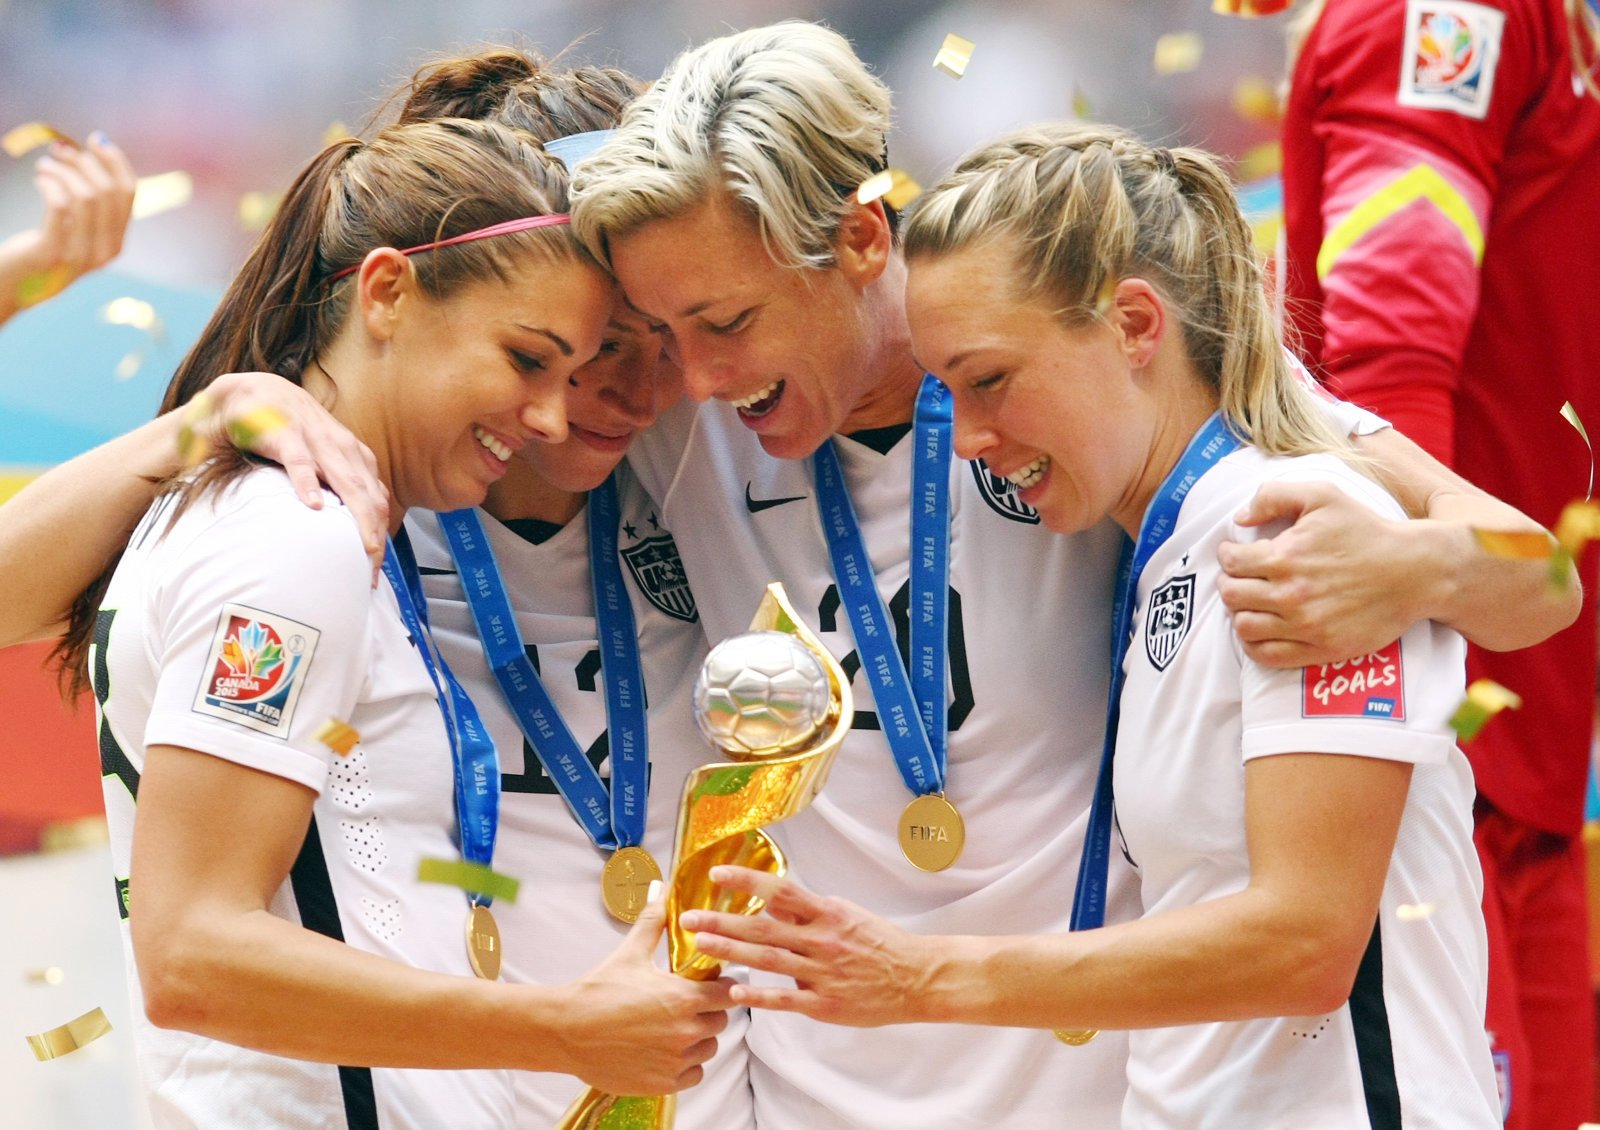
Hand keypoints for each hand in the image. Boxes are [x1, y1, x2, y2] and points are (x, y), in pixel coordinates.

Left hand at [0, 133, 135, 321]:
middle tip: (60, 150)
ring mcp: (81, 254)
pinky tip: (40, 178)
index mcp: (117, 243)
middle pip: (107, 191)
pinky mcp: (54, 252)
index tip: (97, 140)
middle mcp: (105, 251)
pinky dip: (51, 183)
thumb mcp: (76, 230)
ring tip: (45, 165)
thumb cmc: (42, 251)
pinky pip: (60, 205)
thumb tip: (94, 150)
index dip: (116, 162)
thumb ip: (91, 205)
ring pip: (85, 195)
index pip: (128, 193)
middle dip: (84, 162)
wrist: (14, 286)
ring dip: (63, 170)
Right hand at [187, 373, 389, 579]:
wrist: (252, 392)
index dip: (381, 534)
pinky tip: (314, 505)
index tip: (376, 569)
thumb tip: (349, 528)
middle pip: (369, 496)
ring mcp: (315, 438)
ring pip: (345, 480)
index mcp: (353, 455)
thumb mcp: (319, 460)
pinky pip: (299, 460)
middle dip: (376, 534)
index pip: (377, 499)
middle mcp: (342, 447)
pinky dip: (308, 482)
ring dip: (357, 516)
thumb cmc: (288, 431)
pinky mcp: (284, 432)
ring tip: (363, 548)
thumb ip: (335, 487)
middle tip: (372, 570)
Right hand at [555, 891, 735, 1094]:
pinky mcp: (663, 1083)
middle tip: (688, 1004)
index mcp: (684, 998)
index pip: (729, 994)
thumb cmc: (598, 990)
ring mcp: (675, 1061)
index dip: (723, 987)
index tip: (711, 984)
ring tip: (673, 1027)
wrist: (566, 1030)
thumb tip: (662, 890)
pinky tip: (666, 1050)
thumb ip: (653, 922)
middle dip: (709, 1011)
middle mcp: (685, 1032)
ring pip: (707, 1049)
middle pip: (720, 1021)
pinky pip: (693, 1075)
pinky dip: (685, 1065)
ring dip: (698, 1039)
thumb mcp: (630, 953)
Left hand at [679, 866, 931, 1027]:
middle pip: (764, 927)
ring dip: (732, 952)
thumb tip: (770, 897)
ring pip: (769, 960)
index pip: (781, 890)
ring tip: (700, 945)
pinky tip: (735, 991)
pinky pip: (786, 1000)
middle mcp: (822, 940)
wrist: (917, 978)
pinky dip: (760, 995)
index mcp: (828, 913)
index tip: (717, 875)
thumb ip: (807, 910)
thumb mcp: (845, 914)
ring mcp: (823, 973)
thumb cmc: (880, 944)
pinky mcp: (826, 1004)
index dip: (747, 881)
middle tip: (688, 918)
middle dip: (723, 922)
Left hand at [1218, 480, 1423, 667]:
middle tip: (1239, 577)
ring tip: (1250, 602)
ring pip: (1244, 627)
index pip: (1231, 563)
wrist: (1414, 572)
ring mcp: (1305, 626)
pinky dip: (1254, 644)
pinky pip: (1268, 656)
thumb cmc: (1366, 531)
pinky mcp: (1320, 649)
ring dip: (1239, 613)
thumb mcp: (1322, 495)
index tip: (1234, 553)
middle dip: (1229, 582)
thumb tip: (1239, 518)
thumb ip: (1274, 496)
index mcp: (1285, 557)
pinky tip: (1261, 628)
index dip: (1227, 555)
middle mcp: (1290, 595)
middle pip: (1232, 595)